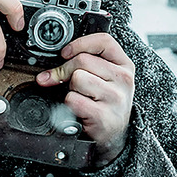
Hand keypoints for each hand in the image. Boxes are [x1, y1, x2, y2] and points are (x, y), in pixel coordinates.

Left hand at [36, 33, 134, 167]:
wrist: (114, 135)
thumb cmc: (106, 103)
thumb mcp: (106, 78)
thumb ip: (87, 63)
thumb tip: (51, 67)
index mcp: (125, 66)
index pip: (104, 41)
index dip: (80, 44)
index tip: (66, 53)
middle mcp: (123, 80)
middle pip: (83, 60)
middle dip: (65, 69)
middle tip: (62, 79)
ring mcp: (115, 98)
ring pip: (77, 78)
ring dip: (70, 88)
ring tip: (80, 96)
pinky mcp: (102, 116)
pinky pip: (72, 99)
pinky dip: (69, 104)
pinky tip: (79, 109)